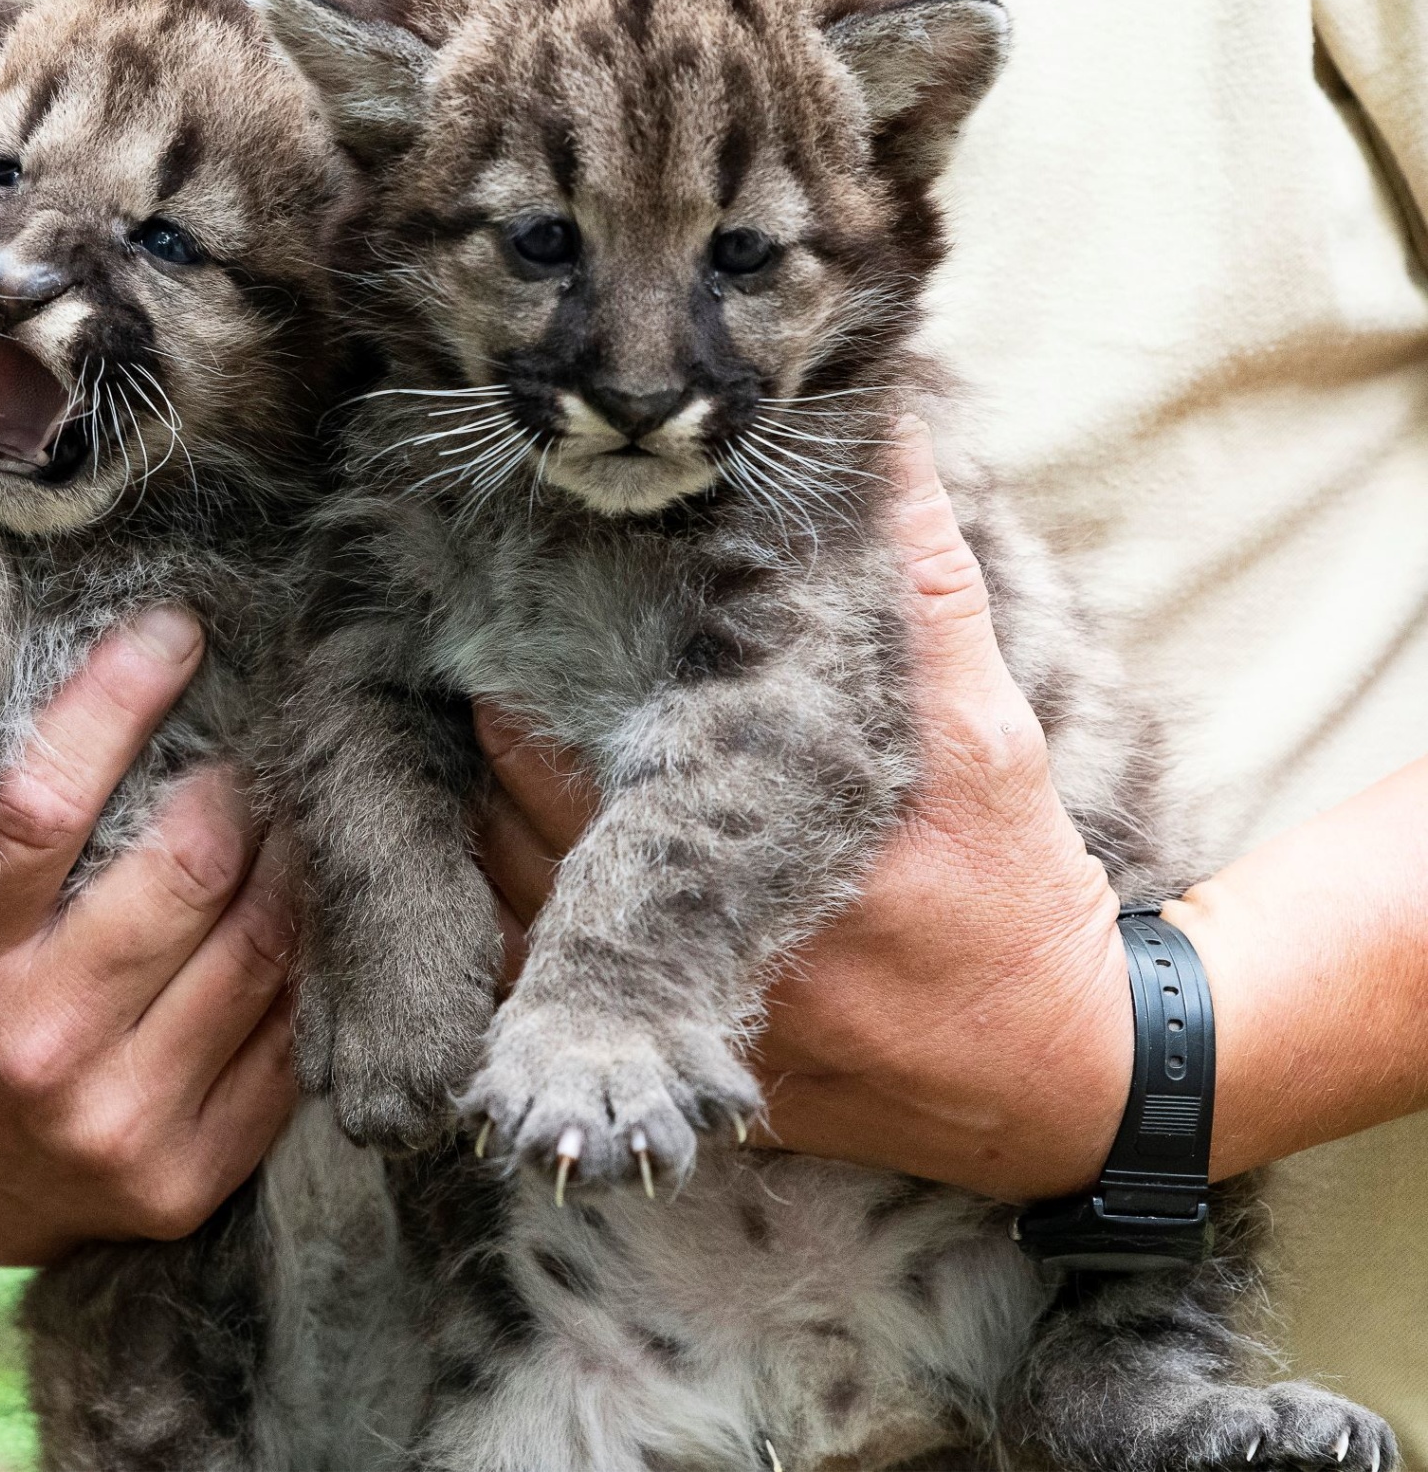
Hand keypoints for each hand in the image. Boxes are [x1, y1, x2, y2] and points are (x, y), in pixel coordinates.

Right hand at [0, 608, 300, 1264]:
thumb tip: (40, 662)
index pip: (36, 806)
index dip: (114, 700)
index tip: (170, 631)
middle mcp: (38, 1048)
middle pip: (184, 871)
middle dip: (235, 785)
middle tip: (251, 744)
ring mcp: (121, 1121)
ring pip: (260, 947)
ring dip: (290, 862)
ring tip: (289, 818)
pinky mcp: (187, 1177)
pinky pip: (287, 1038)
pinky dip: (305, 966)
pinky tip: (301, 922)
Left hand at [476, 418, 1131, 1201]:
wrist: (1064, 1079)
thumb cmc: (1019, 887)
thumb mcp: (987, 733)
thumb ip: (925, 590)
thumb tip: (885, 437)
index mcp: (761, 850)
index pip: (558, 761)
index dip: (500, 689)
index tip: (474, 627)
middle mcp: (701, 945)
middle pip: (510, 837)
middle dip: (480, 754)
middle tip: (453, 678)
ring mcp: (679, 1025)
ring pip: (509, 921)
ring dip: (482, 839)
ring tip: (467, 758)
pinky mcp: (670, 1078)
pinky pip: (548, 1007)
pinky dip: (517, 939)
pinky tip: (505, 874)